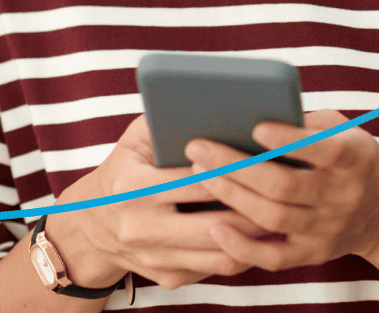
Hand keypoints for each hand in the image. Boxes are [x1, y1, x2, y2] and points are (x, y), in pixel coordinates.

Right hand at [45, 114, 274, 290]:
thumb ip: (166, 120)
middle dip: (254, 210)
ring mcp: (155, 258)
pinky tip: (261, 234)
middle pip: (214, 224)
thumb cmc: (124, 170)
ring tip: (282, 216)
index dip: (231, 172)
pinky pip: (215, 269)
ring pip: (220, 254)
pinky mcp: (168, 277)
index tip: (264, 161)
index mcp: (133, 188)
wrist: (92, 226)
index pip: (194, 182)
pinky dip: (242, 252)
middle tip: (286, 194)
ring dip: (256, 238)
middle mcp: (141, 227)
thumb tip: (209, 102)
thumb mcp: (134, 139)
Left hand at [184, 110, 378, 272]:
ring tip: (199, 174)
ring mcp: (328, 229)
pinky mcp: (313, 254)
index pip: (321, 149)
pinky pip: (274, 258)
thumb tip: (251, 110)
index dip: (288, 140)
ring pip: (274, 218)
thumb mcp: (344, 131)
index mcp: (353, 157)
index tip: (255, 127)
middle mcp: (343, 195)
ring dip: (232, 196)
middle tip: (199, 148)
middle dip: (237, 166)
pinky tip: (215, 227)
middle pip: (285, 186)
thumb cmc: (352, 158)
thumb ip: (307, 123)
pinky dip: (242, 247)